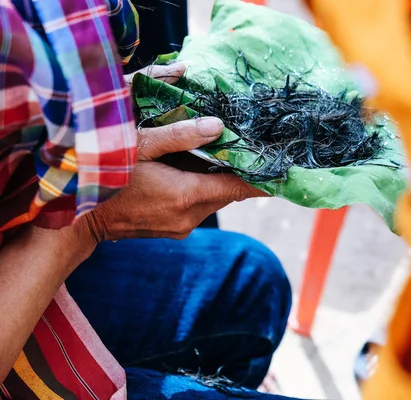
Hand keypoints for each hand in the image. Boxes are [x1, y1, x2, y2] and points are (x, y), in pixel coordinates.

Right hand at [83, 65, 264, 241]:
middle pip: (228, 192)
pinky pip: (199, 206)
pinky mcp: (173, 230)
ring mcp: (181, 227)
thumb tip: (219, 125)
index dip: (262, 177)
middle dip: (237, 172)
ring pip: (214, 199)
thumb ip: (181, 134)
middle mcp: (190, 217)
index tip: (282, 167)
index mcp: (187, 196)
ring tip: (220, 155)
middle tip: (248, 148)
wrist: (79, 220)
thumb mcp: (141, 146)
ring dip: (218, 180)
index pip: (239, 187)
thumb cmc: (106, 176)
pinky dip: (203, 189)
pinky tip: (192, 172)